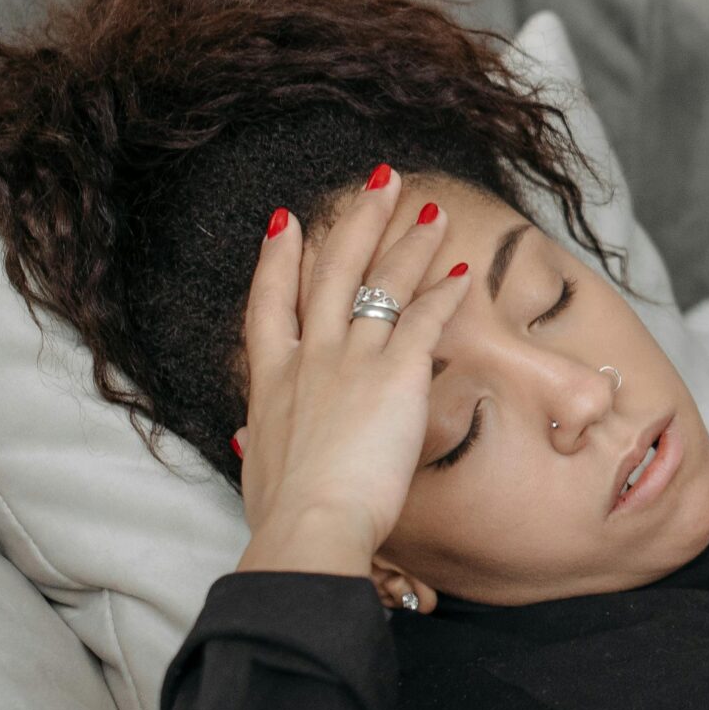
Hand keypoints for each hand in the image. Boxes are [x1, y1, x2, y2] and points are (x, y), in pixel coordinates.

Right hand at [230, 166, 477, 574]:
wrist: (308, 527)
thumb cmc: (284, 515)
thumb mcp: (257, 470)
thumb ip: (259, 443)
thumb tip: (246, 440)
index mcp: (269, 383)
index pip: (268, 305)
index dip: (276, 260)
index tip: (285, 222)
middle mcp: (308, 359)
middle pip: (331, 272)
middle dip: (357, 221)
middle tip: (379, 182)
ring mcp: (350, 361)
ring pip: (383, 285)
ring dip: (410, 243)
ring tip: (430, 211)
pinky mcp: (395, 374)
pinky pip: (424, 320)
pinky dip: (444, 294)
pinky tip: (462, 274)